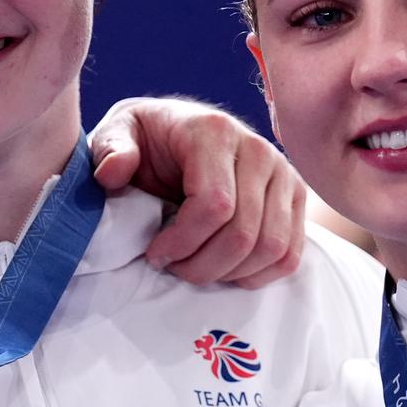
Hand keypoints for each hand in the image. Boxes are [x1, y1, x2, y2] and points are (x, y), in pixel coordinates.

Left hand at [89, 96, 305, 286]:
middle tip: (173, 267)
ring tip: (195, 267)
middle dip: (202, 265)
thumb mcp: (116, 134)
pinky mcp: (295, 197)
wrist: (178, 133)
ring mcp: (283, 174)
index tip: (155, 252)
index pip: (215, 204)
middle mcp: (258, 148)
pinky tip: (224, 270)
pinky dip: (257, 275)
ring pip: (270, 247)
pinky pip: (289, 253)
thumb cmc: (146, 140)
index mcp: (214, 131)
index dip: (183, 241)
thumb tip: (113, 172)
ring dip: (228, 273)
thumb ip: (111, 149)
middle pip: (244, 233)